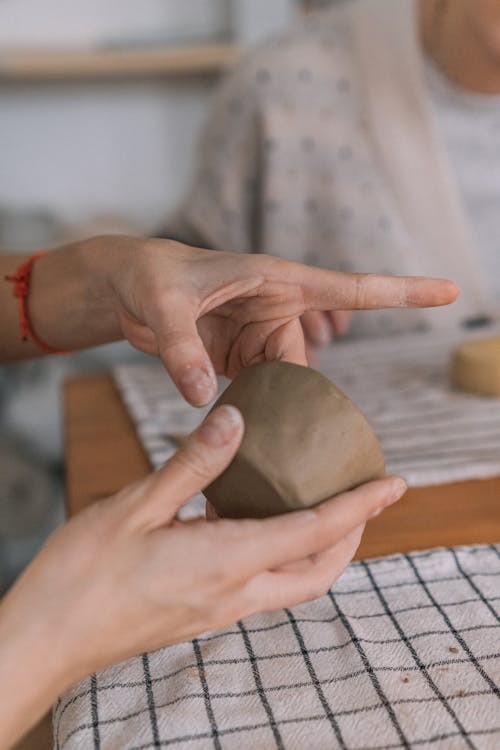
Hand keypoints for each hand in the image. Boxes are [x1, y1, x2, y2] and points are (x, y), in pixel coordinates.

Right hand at [0, 406, 405, 747]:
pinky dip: (281, 555)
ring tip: (321, 506)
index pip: (315, 532)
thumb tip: (237, 420)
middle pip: (319, 571)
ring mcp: (218, 611)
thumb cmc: (84, 573)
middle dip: (352, 535)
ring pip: (294, 584)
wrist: (48, 637)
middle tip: (363, 496)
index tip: (396, 483)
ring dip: (321, 548)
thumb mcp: (137, 505)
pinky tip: (255, 524)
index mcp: (225, 562)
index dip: (362, 506)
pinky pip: (261, 587)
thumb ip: (194, 464)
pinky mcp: (201, 615)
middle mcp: (233, 594)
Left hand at [86, 236, 455, 404]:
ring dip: (271, 412)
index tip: (450, 291)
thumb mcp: (162, 306)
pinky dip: (254, 413)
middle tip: (279, 440)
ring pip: (284, 383)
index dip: (402, 292)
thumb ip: (181, 348)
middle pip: (306, 363)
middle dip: (296, 401)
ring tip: (255, 443)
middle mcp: (276, 309)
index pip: (351, 288)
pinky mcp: (240, 357)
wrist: (126, 288)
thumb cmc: (149, 276)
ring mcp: (259, 336)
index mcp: (275, 280)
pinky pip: (260, 389)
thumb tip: (201, 397)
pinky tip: (243, 436)